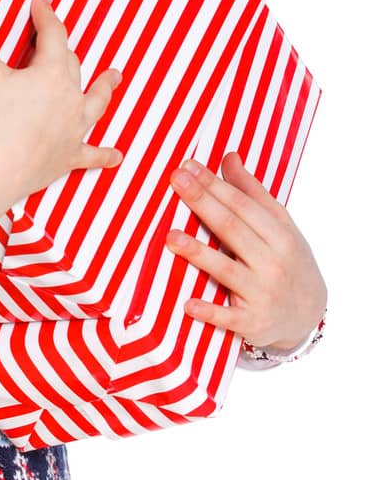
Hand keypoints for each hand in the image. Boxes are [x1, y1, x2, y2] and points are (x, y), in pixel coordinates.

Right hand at [0, 0, 122, 233]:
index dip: (46, 14)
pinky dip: (105, 154)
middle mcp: (71, 100)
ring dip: (105, 90)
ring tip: (115, 79)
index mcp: (53, 75)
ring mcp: (74, 131)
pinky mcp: (68, 157)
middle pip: (72, 65)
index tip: (41, 1)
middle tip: (52, 39)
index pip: (53, 34)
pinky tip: (117, 155)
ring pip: (96, 104)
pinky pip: (92, 154)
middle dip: (62, 49)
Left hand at [166, 153, 326, 352]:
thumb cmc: (287, 262)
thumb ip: (252, 193)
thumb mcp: (280, 227)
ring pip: (227, 270)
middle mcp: (274, 263)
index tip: (187, 165)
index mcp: (280, 236)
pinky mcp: (253, 323)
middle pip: (232, 229)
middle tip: (174, 180)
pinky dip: (210, 311)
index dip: (215, 184)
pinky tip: (187, 304)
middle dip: (203, 202)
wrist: (309, 317)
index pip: (243, 205)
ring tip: (171, 237)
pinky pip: (228, 317)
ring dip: (198, 254)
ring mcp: (263, 294)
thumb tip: (229, 156)